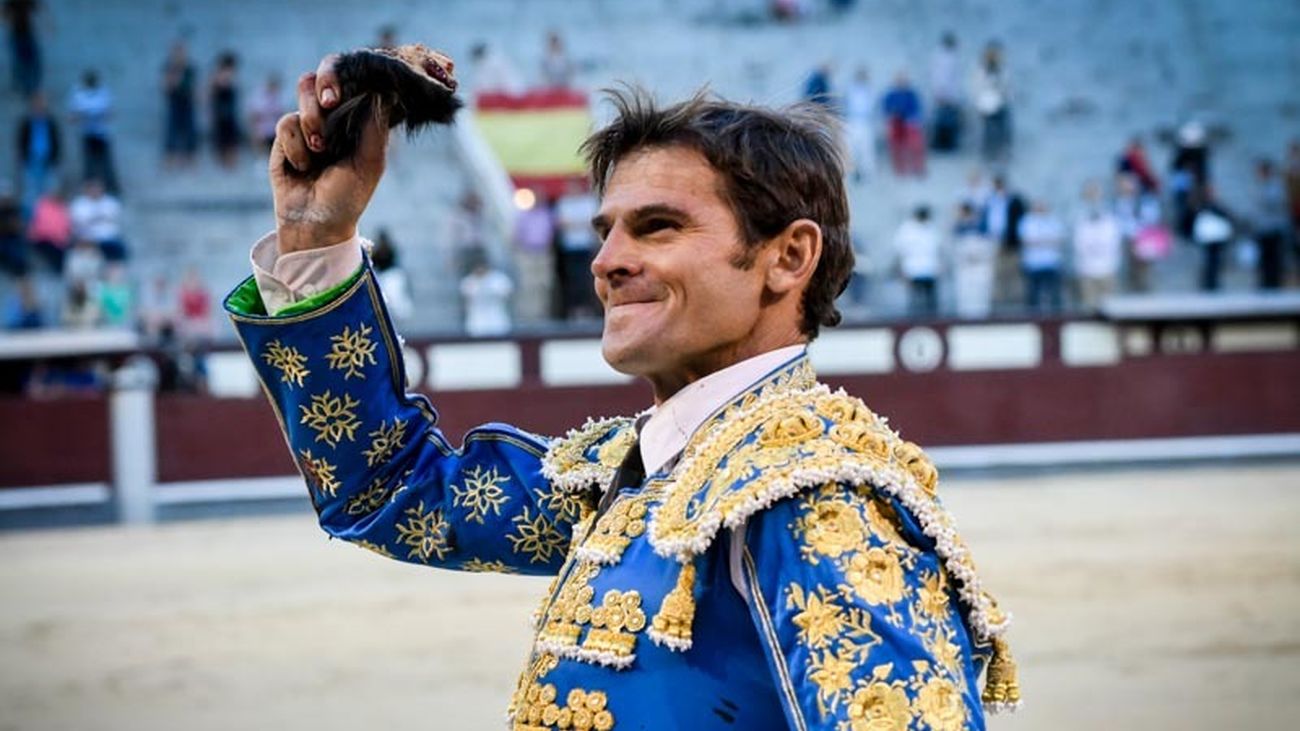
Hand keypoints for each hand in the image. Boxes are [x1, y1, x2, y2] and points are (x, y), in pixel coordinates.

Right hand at [270, 55, 388, 253]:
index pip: (351, 85)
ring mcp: (307, 127)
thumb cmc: (348, 197)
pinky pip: (286, 122)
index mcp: (356, 122)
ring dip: (311, 123)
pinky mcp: (284, 139)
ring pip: (303, 97)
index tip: (350, 83)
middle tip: (330, 101)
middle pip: (322, 79)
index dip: (348, 76)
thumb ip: (375, 126)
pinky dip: (295, 146)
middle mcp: (332, 120)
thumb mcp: (370, 163)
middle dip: (325, 85)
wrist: (316, 225)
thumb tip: (383, 89)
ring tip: (319, 150)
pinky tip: (303, 166)